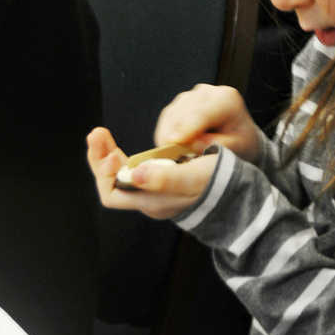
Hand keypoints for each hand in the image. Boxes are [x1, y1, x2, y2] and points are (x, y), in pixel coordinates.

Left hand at [86, 126, 217, 219]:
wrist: (237, 190)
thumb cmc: (218, 182)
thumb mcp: (194, 177)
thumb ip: (165, 178)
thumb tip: (135, 175)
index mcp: (153, 201)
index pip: (113, 193)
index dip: (104, 172)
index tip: (109, 149)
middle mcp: (149, 198)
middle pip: (111, 183)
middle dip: (101, 157)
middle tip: (97, 132)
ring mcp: (153, 190)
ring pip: (119, 175)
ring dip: (108, 153)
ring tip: (101, 133)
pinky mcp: (161, 180)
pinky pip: (132, 169)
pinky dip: (124, 155)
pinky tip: (122, 144)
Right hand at [154, 84, 259, 162]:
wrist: (238, 134)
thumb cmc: (240, 141)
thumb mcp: (237, 147)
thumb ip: (218, 144)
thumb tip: (193, 144)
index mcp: (226, 99)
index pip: (202, 113)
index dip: (187, 128)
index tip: (175, 143)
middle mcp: (207, 92)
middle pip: (183, 113)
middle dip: (176, 136)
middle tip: (177, 159)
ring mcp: (191, 95)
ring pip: (171, 115)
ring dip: (169, 136)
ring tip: (176, 156)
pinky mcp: (178, 103)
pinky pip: (166, 118)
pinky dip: (166, 134)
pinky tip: (172, 148)